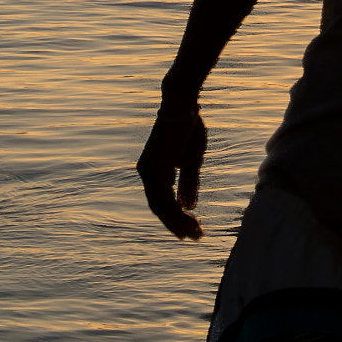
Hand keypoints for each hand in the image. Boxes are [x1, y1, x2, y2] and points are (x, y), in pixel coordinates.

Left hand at [137, 102, 207, 240]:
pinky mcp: (158, 168)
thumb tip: (188, 206)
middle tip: (195, 237)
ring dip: (178, 222)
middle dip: (177, 225)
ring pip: (162, 207)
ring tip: (195, 232)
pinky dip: (176, 211)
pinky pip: (165, 197)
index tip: (190, 229)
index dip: (174, 218)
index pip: (160, 202)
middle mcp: (146, 173)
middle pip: (159, 208)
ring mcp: (150, 171)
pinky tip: (189, 218)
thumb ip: (188, 182)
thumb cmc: (187, 128)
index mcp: (152, 171)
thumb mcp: (190, 159)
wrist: (181, 104)